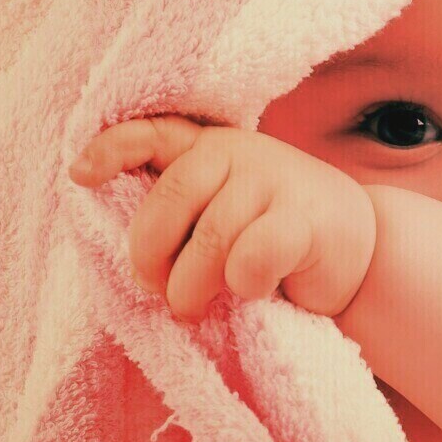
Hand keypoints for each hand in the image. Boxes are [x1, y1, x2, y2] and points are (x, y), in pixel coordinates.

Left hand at [67, 115, 376, 323]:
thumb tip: (137, 266)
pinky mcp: (306, 221)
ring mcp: (277, 182)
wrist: (362, 249)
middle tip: (154, 289)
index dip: (112, 149)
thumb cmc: (276, 237)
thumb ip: (186, 218)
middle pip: (172, 195)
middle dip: (150, 252)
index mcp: (213, 148)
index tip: (79, 176)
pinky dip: (243, 285)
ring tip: (192, 308)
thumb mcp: (225, 214)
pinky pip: (252, 257)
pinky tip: (252, 291)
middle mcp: (242, 153)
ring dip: (191, 285)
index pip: (154, 132)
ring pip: (211, 236)